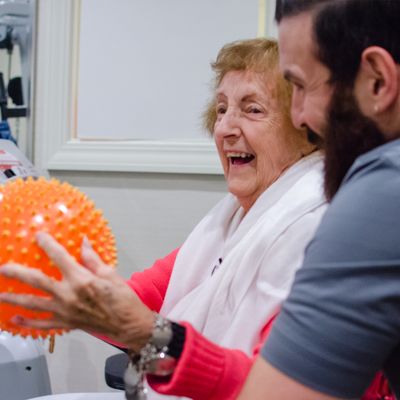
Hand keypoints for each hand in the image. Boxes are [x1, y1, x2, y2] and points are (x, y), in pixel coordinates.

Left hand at [0, 232, 153, 350]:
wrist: (128, 324)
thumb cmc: (122, 298)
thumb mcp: (110, 274)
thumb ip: (92, 258)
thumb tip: (83, 242)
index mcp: (81, 279)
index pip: (59, 257)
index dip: (47, 244)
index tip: (38, 236)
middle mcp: (69, 294)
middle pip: (37, 281)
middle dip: (18, 273)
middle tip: (3, 268)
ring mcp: (65, 311)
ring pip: (34, 304)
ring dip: (14, 299)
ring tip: (0, 295)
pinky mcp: (66, 324)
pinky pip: (43, 324)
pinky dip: (27, 323)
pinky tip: (15, 320)